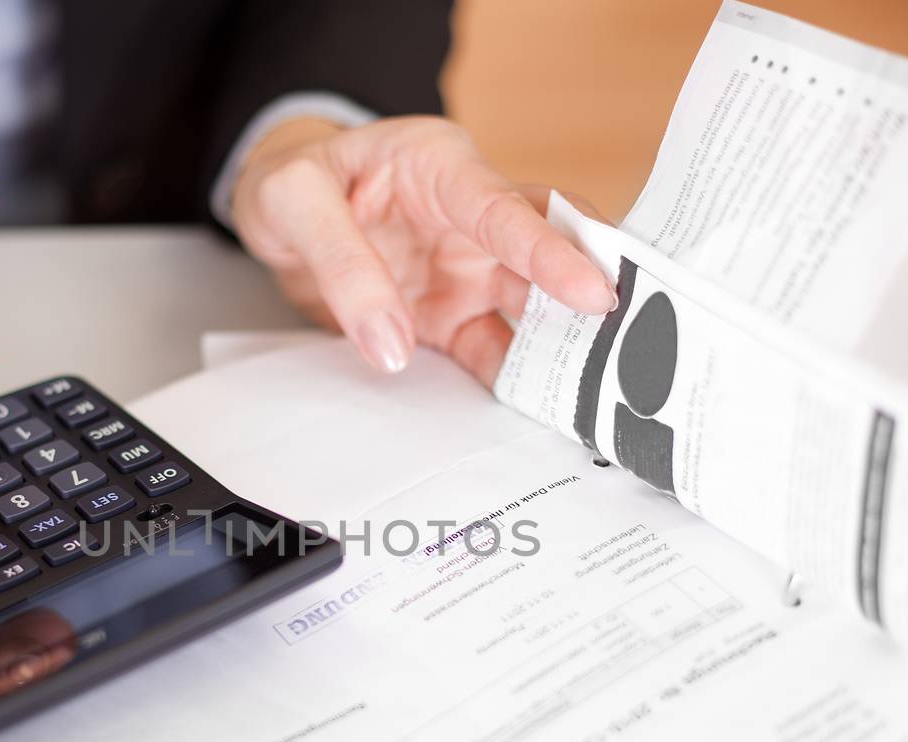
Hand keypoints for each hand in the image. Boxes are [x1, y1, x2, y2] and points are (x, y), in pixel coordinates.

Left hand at [230, 116, 614, 385]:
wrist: (274, 211)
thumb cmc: (292, 181)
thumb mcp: (294, 202)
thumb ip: (345, 266)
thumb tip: (392, 345)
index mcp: (442, 169)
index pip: (508, 211)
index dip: (554, 252)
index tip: (596, 293)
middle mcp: (468, 220)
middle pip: (542, 259)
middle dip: (588, 300)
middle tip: (633, 345)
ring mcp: (465, 271)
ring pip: (531, 311)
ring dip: (562, 348)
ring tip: (598, 393)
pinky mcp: (449, 316)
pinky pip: (492, 350)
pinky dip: (517, 379)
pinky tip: (543, 406)